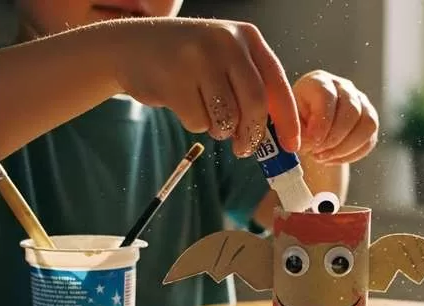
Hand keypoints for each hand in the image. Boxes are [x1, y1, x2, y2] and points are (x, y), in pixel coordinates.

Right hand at [108, 18, 299, 156]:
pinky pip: (198, 122)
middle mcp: (225, 42)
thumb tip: (279, 133)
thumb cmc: (187, 60)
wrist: (130, 47)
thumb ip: (251, 84)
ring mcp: (198, 59)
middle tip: (245, 150)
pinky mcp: (174, 80)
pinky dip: (195, 124)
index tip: (292, 146)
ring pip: (227, 118)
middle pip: (255, 104)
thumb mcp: (225, 57)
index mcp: (246, 37)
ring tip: (208, 115)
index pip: (277, 84)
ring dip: (220, 130)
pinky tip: (182, 103)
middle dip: (253, 134)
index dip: (288, 119)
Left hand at [292, 70, 378, 163]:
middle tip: (317, 153)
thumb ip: (297, 130)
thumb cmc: (295, 123)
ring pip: (367, 125)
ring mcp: (361, 102)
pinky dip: (351, 155)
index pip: (328, 96)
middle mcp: (343, 87)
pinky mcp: (370, 121)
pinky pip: (369, 140)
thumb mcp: (289, 123)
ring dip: (345, 148)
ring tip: (324, 157)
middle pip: (352, 110)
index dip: (322, 123)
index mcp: (319, 81)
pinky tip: (332, 159)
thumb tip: (312, 142)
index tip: (312, 142)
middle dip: (334, 138)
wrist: (307, 130)